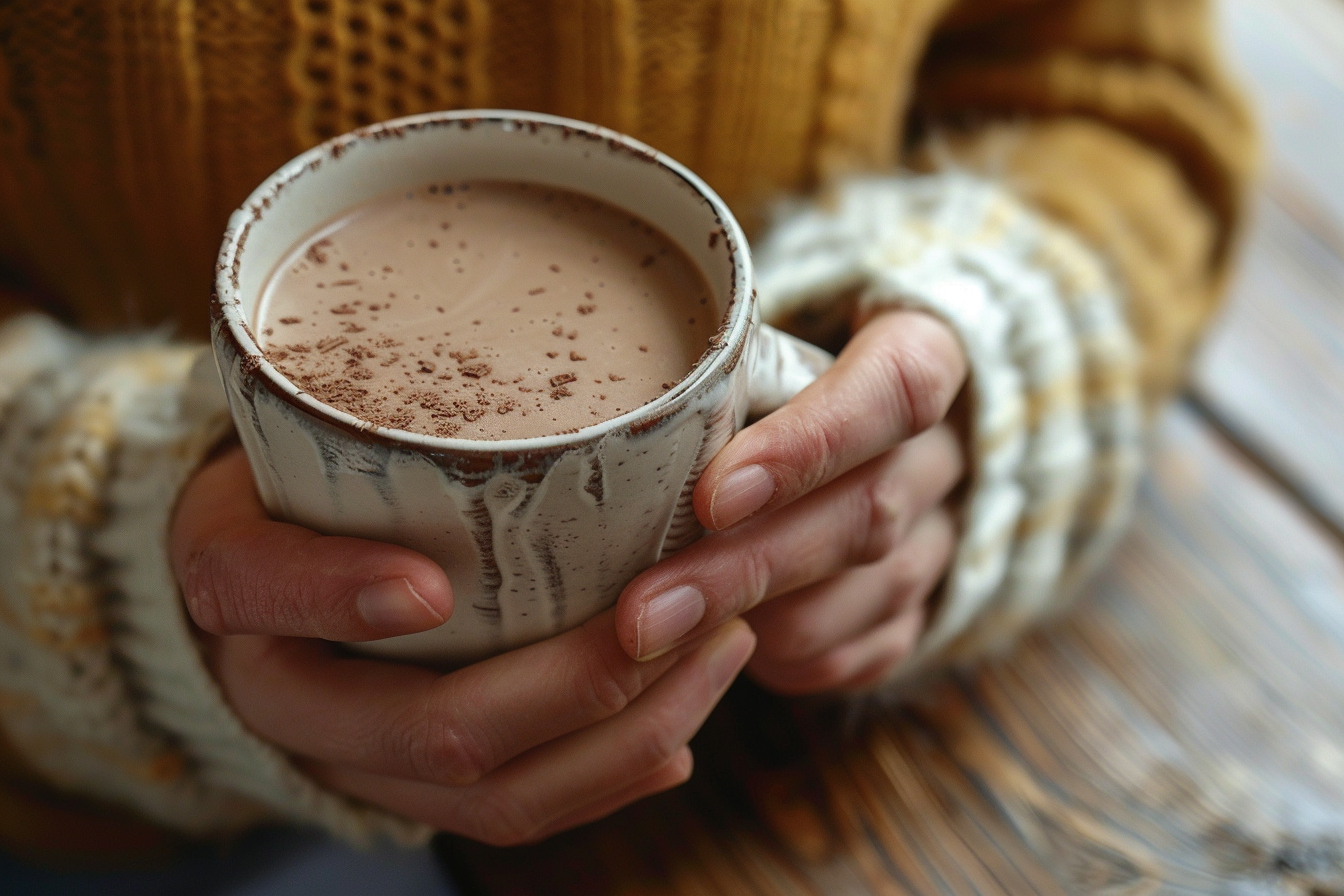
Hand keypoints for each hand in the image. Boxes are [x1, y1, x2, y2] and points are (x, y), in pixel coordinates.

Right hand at [171, 446, 754, 844]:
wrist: (264, 569)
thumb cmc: (296, 478)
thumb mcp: (283, 424)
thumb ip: (346, 409)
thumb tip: (482, 388)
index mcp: (233, 590)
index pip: (256, 591)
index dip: (340, 595)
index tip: (428, 582)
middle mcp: (286, 702)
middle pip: (430, 734)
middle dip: (576, 686)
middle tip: (684, 611)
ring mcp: (361, 762)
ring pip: (497, 797)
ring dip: (626, 734)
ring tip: (719, 649)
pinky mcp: (420, 789)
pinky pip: (519, 816)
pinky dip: (611, 778)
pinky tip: (681, 730)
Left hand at [615, 310, 966, 693]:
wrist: (862, 425)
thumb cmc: (774, 374)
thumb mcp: (756, 343)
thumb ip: (714, 370)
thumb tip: (601, 416)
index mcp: (922, 354)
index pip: (897, 387)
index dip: (811, 445)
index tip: (711, 497)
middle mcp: (943, 451)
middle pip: (866, 511)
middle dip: (746, 568)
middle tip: (644, 614)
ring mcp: (942, 534)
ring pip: (869, 593)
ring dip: (762, 625)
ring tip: (661, 631)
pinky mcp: (925, 606)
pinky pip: (867, 652)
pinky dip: (790, 660)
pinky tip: (726, 650)